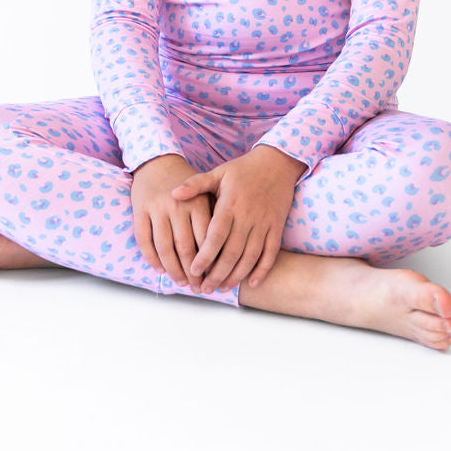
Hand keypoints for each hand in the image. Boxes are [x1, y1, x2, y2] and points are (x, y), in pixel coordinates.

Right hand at [130, 154, 212, 289]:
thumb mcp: (207, 193)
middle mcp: (178, 206)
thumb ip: (215, 217)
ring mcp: (157, 208)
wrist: (158, 162)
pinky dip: (152, 258)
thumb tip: (226, 252)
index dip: (209, 262)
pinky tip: (159, 269)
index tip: (213, 277)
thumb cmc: (187, 184)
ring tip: (181, 282)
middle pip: (185, 248)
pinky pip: (144, 240)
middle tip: (198, 287)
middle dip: (192, 272)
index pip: (206, 239)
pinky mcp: (140, 210)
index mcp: (198, 202)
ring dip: (173, 270)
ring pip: (165, 248)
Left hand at [170, 146, 304, 294]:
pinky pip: (270, 253)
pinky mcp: (276, 227)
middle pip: (232, 252)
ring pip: (250, 257)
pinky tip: (252, 283)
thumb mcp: (219, 172)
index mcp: (230, 204)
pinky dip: (262, 270)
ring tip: (223, 287)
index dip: (205, 255)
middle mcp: (248, 217)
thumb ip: (196, 184)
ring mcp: (264, 224)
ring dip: (236, 275)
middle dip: (217, 273)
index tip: (194, 270)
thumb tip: (173, 194)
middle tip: (205, 288)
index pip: (216, 236)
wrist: (278, 162)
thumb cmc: (244, 169)